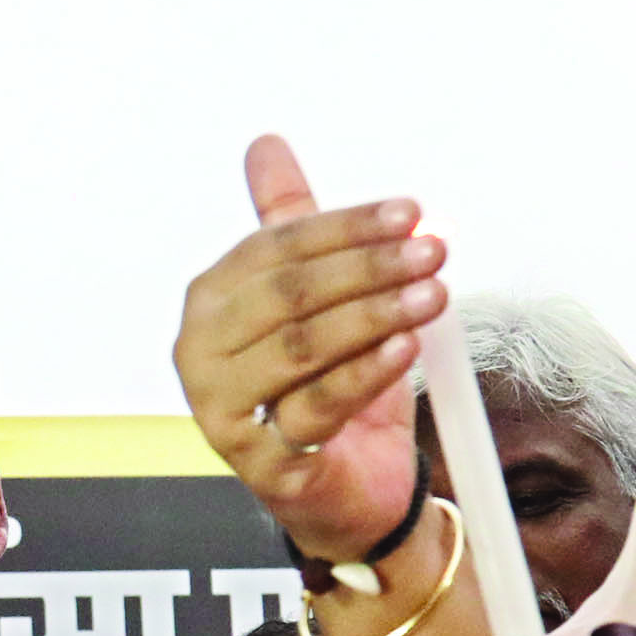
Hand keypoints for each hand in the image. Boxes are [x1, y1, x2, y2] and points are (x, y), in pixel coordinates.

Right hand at [172, 137, 451, 563]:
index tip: (410, 212)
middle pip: (288, 295)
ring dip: (374, 315)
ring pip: (301, 349)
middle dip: (367, 267)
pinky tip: (406, 346)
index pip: (277, 247)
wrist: (347, 491)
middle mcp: (202, 353)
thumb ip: (292, 225)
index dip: (347, 226)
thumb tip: (265, 144)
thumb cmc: (328, 388)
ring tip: (432, 294)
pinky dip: (366, 373)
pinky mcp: (260, 462)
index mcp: (211, 302)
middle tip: (432, 250)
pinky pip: (317, 408)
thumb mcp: (319, 299)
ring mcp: (223, 411)